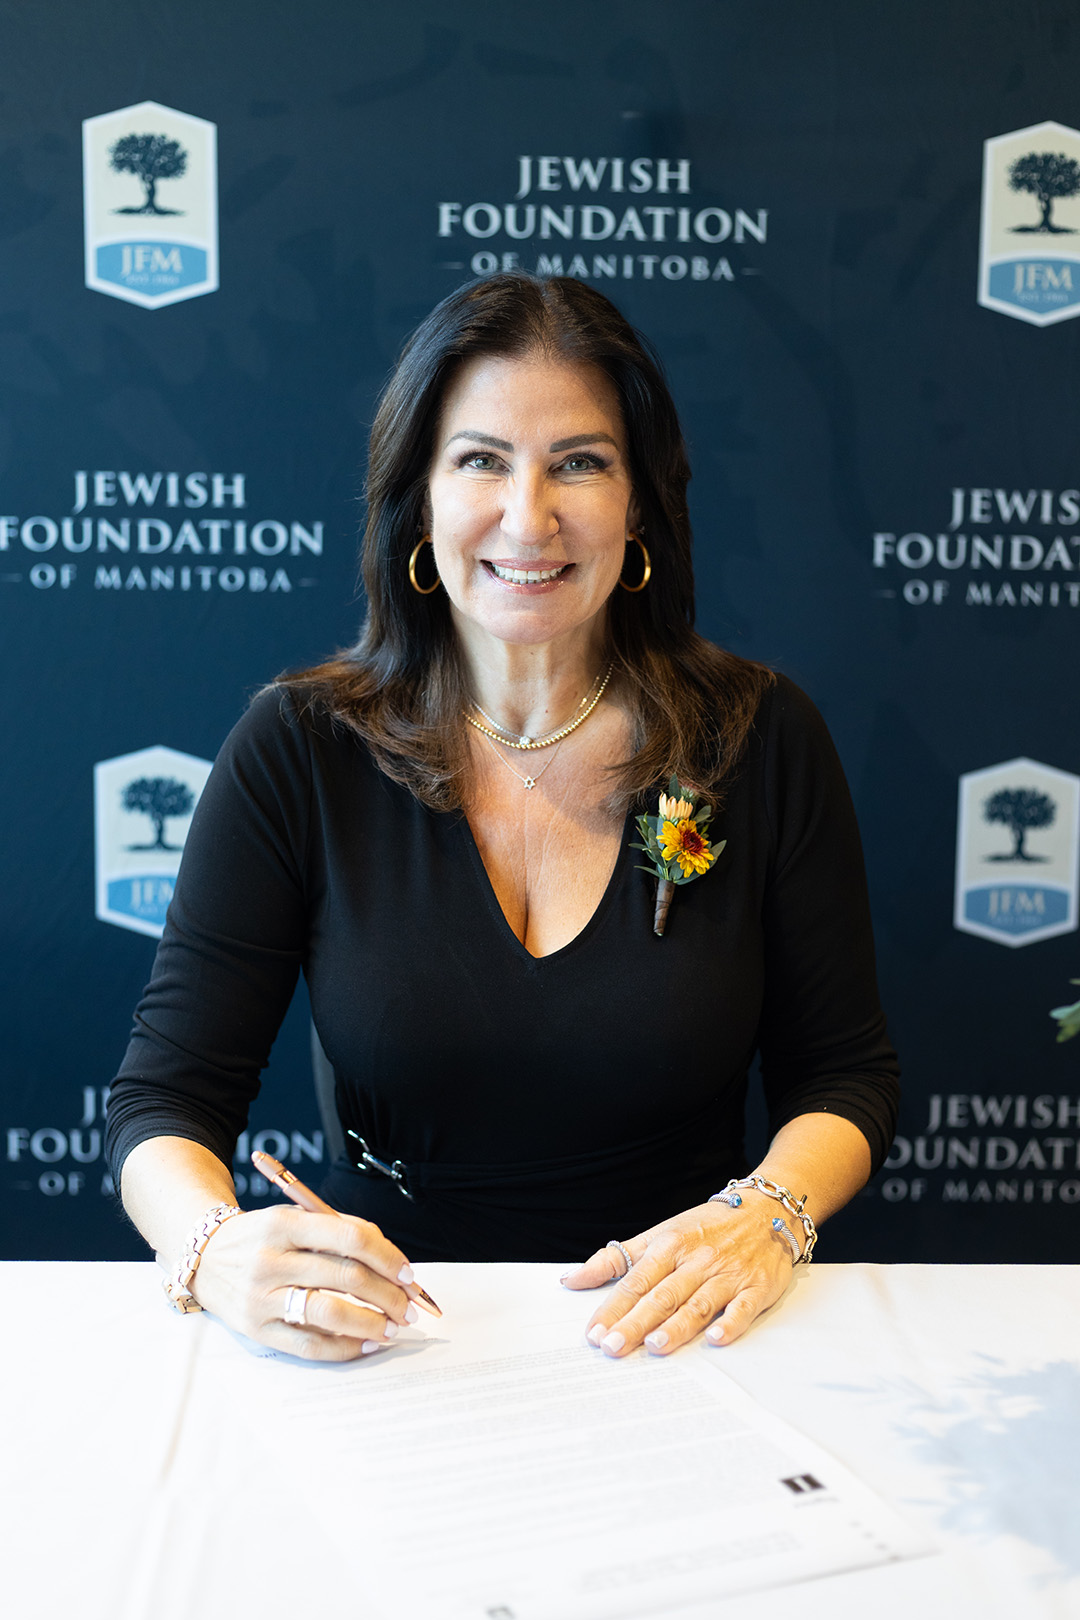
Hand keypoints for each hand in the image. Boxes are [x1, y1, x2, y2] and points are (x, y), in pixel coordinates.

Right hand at [189, 1203, 417, 1360]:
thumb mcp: (292, 1217)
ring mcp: (261, 1297)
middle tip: (409, 1306)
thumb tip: (390, 1259)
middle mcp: (270, 1260)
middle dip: (388, 1295)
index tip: (408, 1274)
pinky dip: (344, 1347)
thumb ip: (338, 1231)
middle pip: (345, 1277)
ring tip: (393, 1327)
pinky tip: (365, 1343)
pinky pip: (308, 1345)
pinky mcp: (255, 1329)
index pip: (350, 1237)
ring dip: (371, 1323)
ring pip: (330, 1313)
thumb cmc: (261, 1237)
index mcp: (284, 1224)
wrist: (203, 1257)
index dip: (386, 1257)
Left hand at [561, 1197, 798, 1355]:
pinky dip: (730, 1323)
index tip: (594, 1332)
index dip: (613, 1308)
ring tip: (655, 1345)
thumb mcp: (658, 1233)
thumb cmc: (708, 1226)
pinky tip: (716, 1338)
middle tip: (613, 1346)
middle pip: (661, 1296)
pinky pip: (743, 1307)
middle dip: (636, 1322)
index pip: (635, 1281)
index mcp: (669, 1245)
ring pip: (698, 1303)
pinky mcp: (757, 1287)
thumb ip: (616, 1258)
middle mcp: (696, 1260)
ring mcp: (728, 1275)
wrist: (765, 1210)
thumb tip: (573, 1279)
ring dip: (677, 1326)